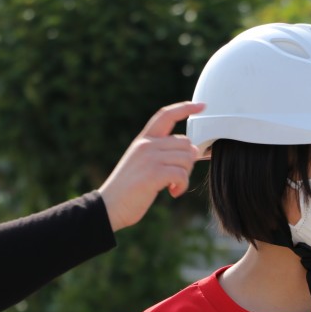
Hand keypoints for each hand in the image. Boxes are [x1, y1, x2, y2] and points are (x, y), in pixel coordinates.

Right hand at [98, 101, 203, 231]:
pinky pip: (182, 174)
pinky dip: (181, 186)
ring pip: (186, 158)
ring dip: (184, 176)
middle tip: (177, 176)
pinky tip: (172, 192)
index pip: (165, 115)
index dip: (185, 108)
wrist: (109, 206)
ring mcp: (149, 158)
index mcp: (143, 140)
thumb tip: (193, 151)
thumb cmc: (129, 189)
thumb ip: (162, 153)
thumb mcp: (142, 163)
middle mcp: (146, 144)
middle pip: (185, 142)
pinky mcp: (153, 173)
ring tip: (172, 186)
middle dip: (188, 161)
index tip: (201, 105)